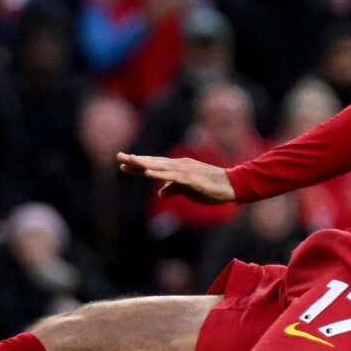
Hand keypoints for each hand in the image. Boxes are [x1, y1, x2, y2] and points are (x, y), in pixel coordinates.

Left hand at [118, 152, 235, 203]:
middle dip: (135, 160)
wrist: (232, 185)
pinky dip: (159, 173)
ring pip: (160, 166)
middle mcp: (179, 166)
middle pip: (153, 162)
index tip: (123, 164)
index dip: (138, 165)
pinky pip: (171, 175)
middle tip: (118, 156)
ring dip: (144, 163)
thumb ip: (173, 189)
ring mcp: (184, 170)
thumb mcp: (188, 190)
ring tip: (129, 161)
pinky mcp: (190, 178)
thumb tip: (160, 193)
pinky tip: (147, 172)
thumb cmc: (211, 187)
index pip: (154, 166)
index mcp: (177, 168)